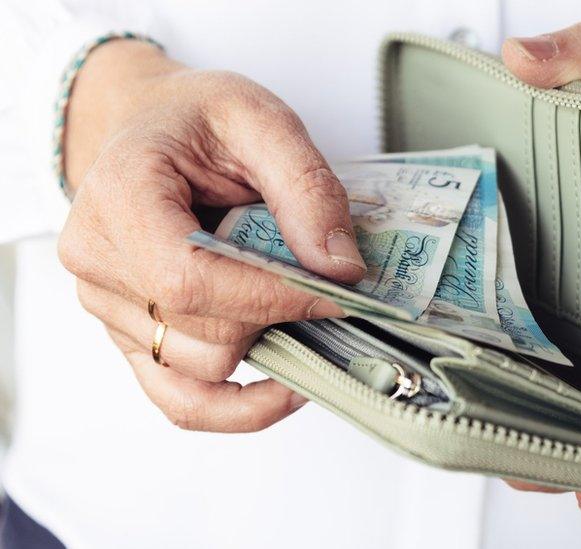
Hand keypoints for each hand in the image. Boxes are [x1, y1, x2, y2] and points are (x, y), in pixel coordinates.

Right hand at [59, 40, 365, 431]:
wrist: (153, 127)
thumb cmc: (197, 119)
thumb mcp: (261, 120)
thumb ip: (307, 187)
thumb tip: (342, 268)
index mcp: (118, 195)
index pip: (189, 281)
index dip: (272, 298)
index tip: (338, 292)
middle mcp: (97, 260)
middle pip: (202, 334)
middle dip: (281, 318)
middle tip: (333, 290)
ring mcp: (108, 305)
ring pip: (200, 371)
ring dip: (266, 349)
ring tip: (304, 309)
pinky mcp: (131, 335)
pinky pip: (179, 400)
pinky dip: (237, 406)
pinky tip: (285, 386)